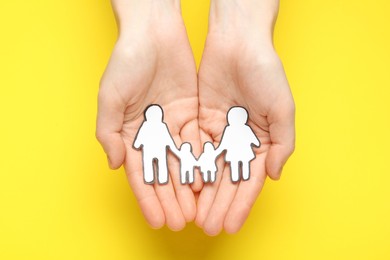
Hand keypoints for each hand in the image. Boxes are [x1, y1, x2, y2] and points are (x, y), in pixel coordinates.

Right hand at [96, 0, 200, 230]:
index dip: (148, 198)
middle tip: (181, 223)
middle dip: (171, 199)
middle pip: (163, 173)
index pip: (140, 174)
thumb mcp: (110, 97)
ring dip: (188, 188)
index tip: (157, 220)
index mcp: (130, 133)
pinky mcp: (192, 115)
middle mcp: (152, 133)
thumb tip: (115, 165)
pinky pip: (198, 143)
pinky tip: (208, 183)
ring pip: (182, 163)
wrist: (154, 32)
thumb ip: (109, 132)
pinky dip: (203, 163)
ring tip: (196, 210)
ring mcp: (173, 126)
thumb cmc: (127, 61)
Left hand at [196, 0, 294, 234]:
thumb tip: (273, 175)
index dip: (240, 204)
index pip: (249, 180)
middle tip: (208, 227)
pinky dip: (189, 169)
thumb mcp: (282, 108)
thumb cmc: (266, 72)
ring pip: (208, 169)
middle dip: (218, 205)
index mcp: (260, 141)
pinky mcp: (199, 121)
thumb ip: (282, 144)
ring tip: (194, 216)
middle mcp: (238, 141)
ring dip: (202, 194)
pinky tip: (183, 188)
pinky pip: (193, 149)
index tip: (231, 225)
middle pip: (226, 179)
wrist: (238, 42)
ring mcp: (218, 133)